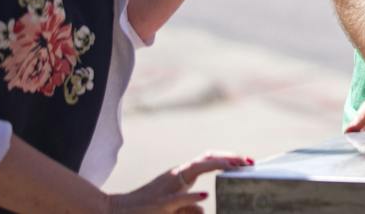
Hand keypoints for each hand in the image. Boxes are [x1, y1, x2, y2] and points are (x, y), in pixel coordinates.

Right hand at [107, 153, 252, 211]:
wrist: (116, 212)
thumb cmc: (146, 209)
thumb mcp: (173, 208)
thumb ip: (188, 208)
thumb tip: (204, 208)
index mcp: (180, 176)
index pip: (207, 160)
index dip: (228, 158)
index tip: (247, 161)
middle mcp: (175, 176)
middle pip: (206, 158)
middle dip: (228, 158)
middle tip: (248, 162)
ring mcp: (167, 188)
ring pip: (194, 171)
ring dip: (216, 167)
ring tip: (235, 166)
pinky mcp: (158, 203)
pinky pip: (176, 198)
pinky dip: (190, 195)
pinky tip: (203, 193)